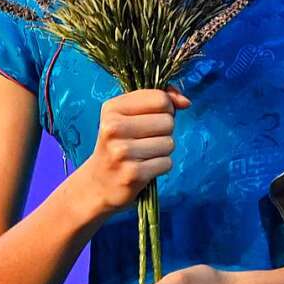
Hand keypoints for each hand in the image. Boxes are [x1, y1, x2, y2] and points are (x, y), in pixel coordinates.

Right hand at [75, 87, 190, 217]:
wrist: (98, 184)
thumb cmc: (119, 142)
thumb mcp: (129, 114)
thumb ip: (160, 99)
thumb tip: (186, 102)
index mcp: (112, 108)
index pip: (160, 99)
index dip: (167, 108)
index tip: (155, 117)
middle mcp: (114, 128)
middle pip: (168, 121)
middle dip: (164, 131)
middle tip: (145, 139)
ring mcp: (122, 152)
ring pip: (169, 143)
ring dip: (163, 150)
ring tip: (144, 154)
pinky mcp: (132, 174)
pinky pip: (167, 163)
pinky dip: (161, 165)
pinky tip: (144, 168)